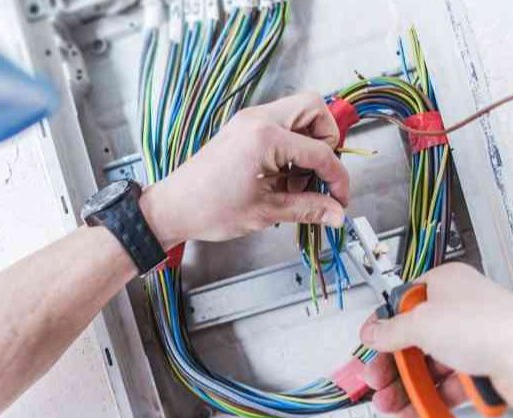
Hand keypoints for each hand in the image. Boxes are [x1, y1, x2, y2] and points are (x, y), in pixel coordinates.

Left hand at [139, 92, 348, 248]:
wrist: (173, 208)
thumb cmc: (208, 209)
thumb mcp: (265, 212)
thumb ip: (307, 209)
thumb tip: (336, 213)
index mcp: (265, 137)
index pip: (320, 151)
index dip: (337, 178)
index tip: (340, 199)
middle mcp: (257, 119)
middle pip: (314, 109)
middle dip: (327, 142)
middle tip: (319, 175)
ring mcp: (248, 121)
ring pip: (299, 114)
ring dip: (308, 145)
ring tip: (296, 183)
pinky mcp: (243, 129)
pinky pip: (281, 126)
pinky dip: (291, 147)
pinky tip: (282, 179)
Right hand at [358, 263, 512, 417]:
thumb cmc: (489, 324)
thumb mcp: (422, 322)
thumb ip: (391, 330)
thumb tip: (373, 332)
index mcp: (444, 285)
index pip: (403, 305)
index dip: (383, 327)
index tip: (369, 346)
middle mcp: (459, 311)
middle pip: (414, 340)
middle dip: (391, 366)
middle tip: (376, 382)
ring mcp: (473, 341)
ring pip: (430, 367)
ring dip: (407, 388)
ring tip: (391, 406)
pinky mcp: (484, 371)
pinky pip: (449, 387)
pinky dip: (431, 400)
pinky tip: (416, 412)